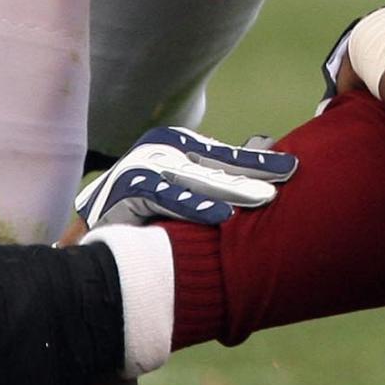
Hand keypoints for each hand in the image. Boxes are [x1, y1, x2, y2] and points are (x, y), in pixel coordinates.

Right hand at [72, 126, 297, 231]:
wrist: (92, 240)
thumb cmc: (146, 216)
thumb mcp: (185, 193)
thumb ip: (219, 181)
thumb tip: (268, 169)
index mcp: (178, 145)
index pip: (225, 154)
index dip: (257, 162)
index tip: (292, 167)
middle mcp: (162, 150)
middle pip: (216, 163)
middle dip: (253, 172)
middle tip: (288, 177)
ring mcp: (143, 167)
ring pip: (195, 178)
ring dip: (231, 189)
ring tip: (264, 197)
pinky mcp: (127, 190)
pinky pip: (165, 197)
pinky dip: (193, 206)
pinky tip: (220, 216)